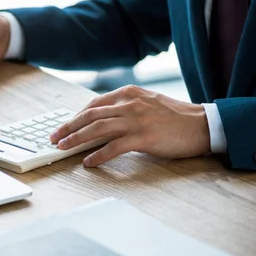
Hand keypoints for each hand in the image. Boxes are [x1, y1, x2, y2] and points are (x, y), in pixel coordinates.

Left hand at [50, 85, 210, 166]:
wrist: (202, 125)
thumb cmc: (174, 116)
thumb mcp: (146, 102)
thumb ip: (125, 107)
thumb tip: (100, 120)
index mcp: (128, 93)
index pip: (94, 104)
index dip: (76, 117)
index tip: (64, 126)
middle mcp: (129, 103)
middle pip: (90, 115)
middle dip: (68, 127)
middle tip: (53, 137)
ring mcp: (136, 120)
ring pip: (97, 128)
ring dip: (76, 139)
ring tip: (63, 148)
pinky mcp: (143, 137)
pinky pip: (114, 147)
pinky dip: (98, 155)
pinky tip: (88, 162)